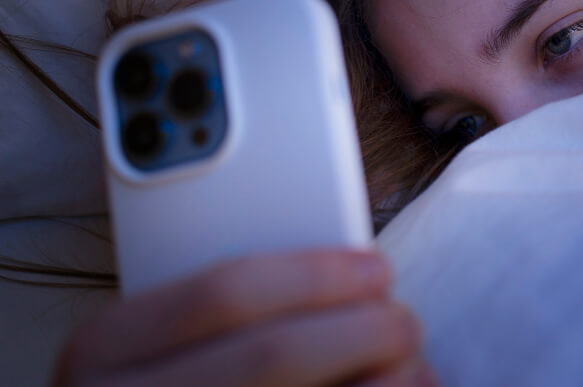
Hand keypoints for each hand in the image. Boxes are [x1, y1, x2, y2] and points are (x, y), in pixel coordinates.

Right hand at [53, 249, 434, 385]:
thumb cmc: (172, 374)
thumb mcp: (159, 337)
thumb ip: (222, 306)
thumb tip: (345, 276)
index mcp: (105, 349)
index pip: (223, 294)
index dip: (315, 276)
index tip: (375, 268)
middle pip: (271, 357)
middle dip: (359, 332)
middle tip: (405, 322)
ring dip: (380, 386)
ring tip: (416, 368)